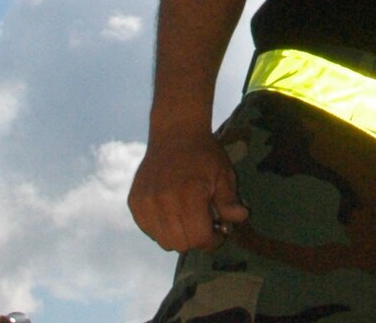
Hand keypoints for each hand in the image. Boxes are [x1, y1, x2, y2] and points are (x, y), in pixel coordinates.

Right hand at [128, 123, 248, 253]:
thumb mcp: (223, 173)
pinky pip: (149, 230)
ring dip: (178, 236)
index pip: (199, 238)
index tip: (217, 231)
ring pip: (164, 241)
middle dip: (196, 239)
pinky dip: (162, 228)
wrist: (175, 131)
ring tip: (187, 217)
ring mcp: (145, 202)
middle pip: (181, 244)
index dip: (212, 240)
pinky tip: (171, 211)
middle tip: (203, 224)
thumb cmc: (203, 153)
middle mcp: (163, 201)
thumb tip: (240, 218)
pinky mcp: (134, 202)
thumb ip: (229, 201)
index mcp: (188, 194)